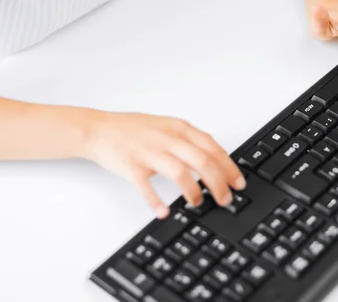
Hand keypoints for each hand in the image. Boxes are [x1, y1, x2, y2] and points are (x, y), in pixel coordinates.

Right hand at [82, 111, 245, 218]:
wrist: (99, 129)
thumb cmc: (134, 130)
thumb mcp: (167, 127)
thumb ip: (190, 141)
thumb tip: (217, 162)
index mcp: (179, 128)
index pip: (212, 148)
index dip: (228, 167)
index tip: (238, 183)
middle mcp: (167, 138)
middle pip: (202, 161)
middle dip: (218, 183)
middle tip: (225, 199)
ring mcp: (149, 152)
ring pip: (180, 172)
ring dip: (193, 191)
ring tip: (198, 203)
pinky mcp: (131, 166)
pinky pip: (146, 186)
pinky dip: (156, 201)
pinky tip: (164, 211)